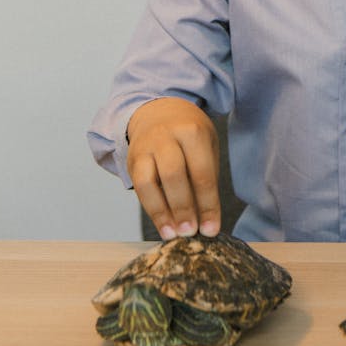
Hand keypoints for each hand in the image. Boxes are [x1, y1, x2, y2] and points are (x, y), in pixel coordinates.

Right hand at [126, 97, 220, 240]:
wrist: (160, 111)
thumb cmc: (189, 135)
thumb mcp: (206, 146)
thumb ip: (206, 178)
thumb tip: (207, 220)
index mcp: (192, 132)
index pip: (202, 172)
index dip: (208, 204)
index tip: (212, 229)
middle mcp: (166, 137)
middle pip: (174, 176)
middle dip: (184, 208)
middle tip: (192, 233)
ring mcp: (146, 147)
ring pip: (150, 183)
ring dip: (163, 213)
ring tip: (174, 234)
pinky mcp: (132, 159)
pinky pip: (139, 187)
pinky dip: (151, 209)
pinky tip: (163, 226)